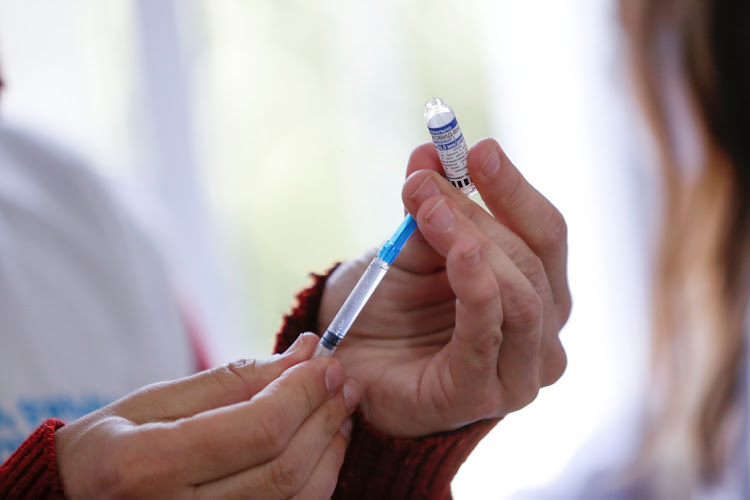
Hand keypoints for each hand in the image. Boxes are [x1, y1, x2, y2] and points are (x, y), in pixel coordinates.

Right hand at [55, 333, 361, 498]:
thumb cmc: (109, 447)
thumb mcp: (154, 401)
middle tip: (343, 380)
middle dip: (325, 416)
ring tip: (338, 409)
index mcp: (147, 466)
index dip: (303, 392)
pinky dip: (317, 481)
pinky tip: (321, 447)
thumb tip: (302, 352)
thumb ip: (231, 380)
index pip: (258, 429)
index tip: (327, 361)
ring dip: (331, 449)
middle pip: (286, 468)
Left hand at [319, 138, 569, 437]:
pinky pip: (488, 333)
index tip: (477, 149)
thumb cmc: (389, 310)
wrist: (349, 366)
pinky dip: (476, 287)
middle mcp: (541, 335)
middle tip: (429, 182)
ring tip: (430, 209)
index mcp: (537, 294)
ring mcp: (518, 372)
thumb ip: (427, 208)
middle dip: (482, 212)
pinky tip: (459, 252)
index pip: (545, 234)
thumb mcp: (410, 249)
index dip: (514, 188)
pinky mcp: (481, 395)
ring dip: (475, 242)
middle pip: (533, 260)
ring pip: (521, 295)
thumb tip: (430, 150)